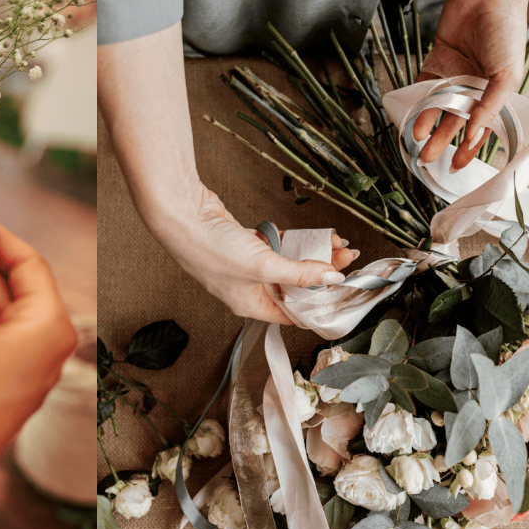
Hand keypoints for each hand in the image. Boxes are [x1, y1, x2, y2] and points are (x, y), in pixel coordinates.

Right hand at [150, 185, 356, 323]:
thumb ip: (299, 273)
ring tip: (335, 243)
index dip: (319, 301)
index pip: (292, 312)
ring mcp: (245, 265)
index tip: (342, 289)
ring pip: (287, 263)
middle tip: (346, 259)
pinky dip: (293, 241)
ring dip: (310, 254)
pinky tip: (311, 235)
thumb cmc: (210, 249)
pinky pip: (276, 246)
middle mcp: (248, 288)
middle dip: (321, 272)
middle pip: (293, 285)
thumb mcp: (263, 266)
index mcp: (250, 304)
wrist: (183, 216)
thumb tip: (332, 278)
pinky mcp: (244, 243)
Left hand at [413, 0, 527, 170]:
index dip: (469, 148)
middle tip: (427, 160)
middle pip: (454, 122)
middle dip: (442, 142)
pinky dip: (417, 101)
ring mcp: (453, 74)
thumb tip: (472, 137)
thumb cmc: (506, 32)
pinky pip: (424, 86)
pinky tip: (410, 116)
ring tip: (416, 142)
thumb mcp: (506, 75)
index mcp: (495, 93)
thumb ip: (489, 107)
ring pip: (436, 108)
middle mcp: (473, 86)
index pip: (480, 128)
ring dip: (426, 125)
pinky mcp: (436, 61)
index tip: (457, 167)